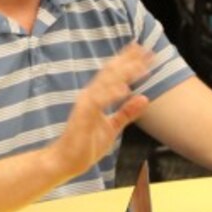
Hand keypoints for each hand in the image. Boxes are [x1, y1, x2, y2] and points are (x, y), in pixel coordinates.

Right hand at [49, 44, 151, 176]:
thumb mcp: (113, 127)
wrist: (65, 161)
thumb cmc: (85, 144)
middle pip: (111, 73)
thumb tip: (144, 98)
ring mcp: (85, 104)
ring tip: (140, 66)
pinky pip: (97, 102)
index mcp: (97, 96)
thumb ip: (127, 112)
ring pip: (105, 83)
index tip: (145, 51)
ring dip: (123, 74)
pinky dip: (110, 94)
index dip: (129, 61)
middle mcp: (90, 95)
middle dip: (129, 61)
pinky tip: (124, 90)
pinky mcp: (82, 116)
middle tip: (146, 50)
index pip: (114, 74)